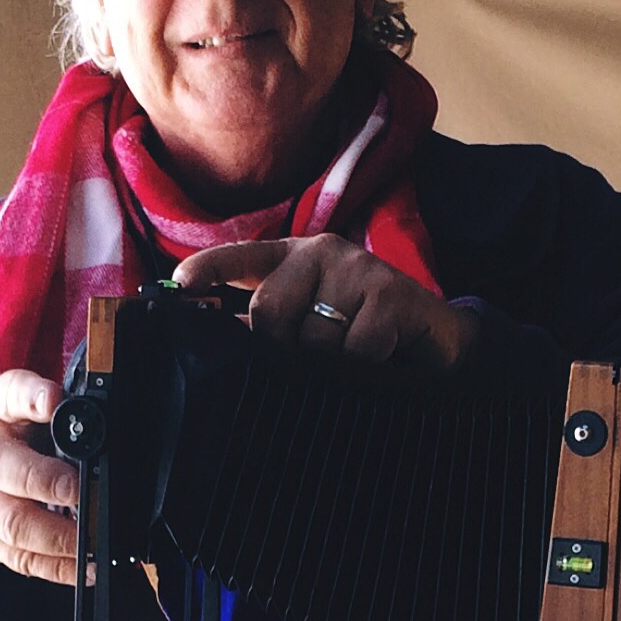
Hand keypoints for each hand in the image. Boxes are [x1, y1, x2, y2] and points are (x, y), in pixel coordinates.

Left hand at [172, 237, 480, 371]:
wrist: (441, 346)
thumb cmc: (368, 338)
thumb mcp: (316, 329)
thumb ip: (273, 328)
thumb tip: (229, 342)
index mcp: (296, 259)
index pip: (241, 257)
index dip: (207, 270)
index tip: (180, 286)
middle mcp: (322, 253)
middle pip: (269, 310)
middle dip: (283, 349)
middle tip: (316, 359)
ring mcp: (357, 269)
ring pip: (312, 337)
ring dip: (331, 364)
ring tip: (354, 358)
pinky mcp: (390, 293)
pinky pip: (353, 351)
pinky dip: (365, 367)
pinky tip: (382, 357)